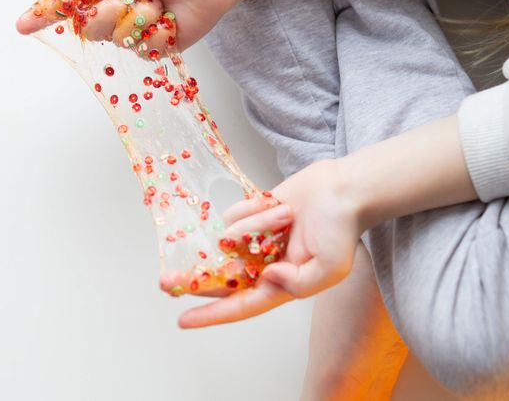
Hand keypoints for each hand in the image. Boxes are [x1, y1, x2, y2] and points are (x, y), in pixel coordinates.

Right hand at [17, 0, 319, 48]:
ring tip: (159, 4)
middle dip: (109, 12)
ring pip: (118, 39)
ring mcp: (132, 35)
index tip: (21, 25)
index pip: (65, 8)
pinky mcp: (153, 50)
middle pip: (89, 28)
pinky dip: (159, 32)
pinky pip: (144, 49)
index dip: (42, 17)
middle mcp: (112, 16)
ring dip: (140, 18)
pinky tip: (171, 20)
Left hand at [178, 159, 362, 327]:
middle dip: (194, 280)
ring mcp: (256, 240)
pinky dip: (254, 209)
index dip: (211, 315)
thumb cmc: (342, 227)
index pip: (241, 305)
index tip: (182, 320)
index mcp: (282, 284)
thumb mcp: (330, 267)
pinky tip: (278, 205)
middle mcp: (265, 264)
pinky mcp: (251, 216)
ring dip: (255, 224)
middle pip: (220, 279)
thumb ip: (297, 282)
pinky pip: (236, 215)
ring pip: (231, 239)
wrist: (342, 187)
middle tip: (166, 280)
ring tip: (286, 215)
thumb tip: (267, 276)